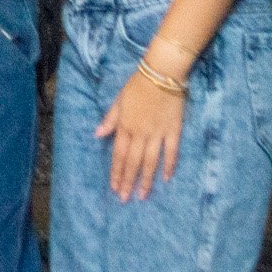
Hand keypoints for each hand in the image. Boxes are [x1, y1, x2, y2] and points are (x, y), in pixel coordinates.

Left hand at [96, 68, 185, 200]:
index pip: (118, 154)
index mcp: (125, 125)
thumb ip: (110, 119)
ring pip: (150, 161)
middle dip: (127, 181)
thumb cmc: (138, 84)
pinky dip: (169, 165)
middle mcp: (140, 132)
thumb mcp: (119, 99)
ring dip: (146, 179)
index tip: (114, 187)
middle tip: (125, 199)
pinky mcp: (174, 130)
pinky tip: (167, 179)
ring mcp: (158, 133)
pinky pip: (172, 151)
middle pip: (133, 161)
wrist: (162, 73)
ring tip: (142, 195)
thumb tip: (97, 134)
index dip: (116, 172)